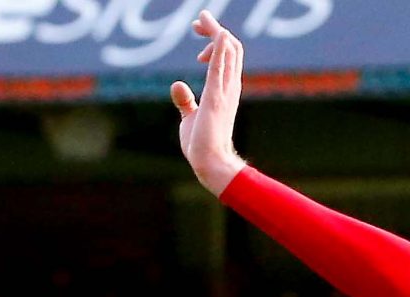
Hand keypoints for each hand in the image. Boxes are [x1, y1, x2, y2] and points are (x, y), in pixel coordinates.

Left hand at [171, 10, 246, 196]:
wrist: (210, 164)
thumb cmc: (202, 145)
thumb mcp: (191, 116)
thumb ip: (186, 100)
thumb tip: (178, 85)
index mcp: (225, 89)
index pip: (227, 54)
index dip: (214, 37)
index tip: (197, 34)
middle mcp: (229, 86)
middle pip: (230, 46)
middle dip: (214, 28)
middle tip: (196, 22)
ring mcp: (224, 91)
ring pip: (229, 51)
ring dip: (215, 31)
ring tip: (200, 19)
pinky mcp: (215, 98)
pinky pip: (220, 68)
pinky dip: (220, 49)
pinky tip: (218, 33)